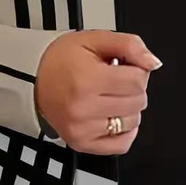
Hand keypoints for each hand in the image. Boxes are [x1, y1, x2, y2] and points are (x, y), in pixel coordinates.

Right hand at [35, 31, 161, 154]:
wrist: (32, 78)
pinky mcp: (81, 143)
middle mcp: (83, 107)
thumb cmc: (62, 59)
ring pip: (132, 122)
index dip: (138, 70)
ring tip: (110, 96)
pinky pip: (121, 145)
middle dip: (133, 88)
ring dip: (129, 108)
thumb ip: (129, 45)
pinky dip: (125, 131)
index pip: (138, 81)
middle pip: (137, 101)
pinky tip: (114, 115)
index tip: (125, 67)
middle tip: (116, 80)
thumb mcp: (95, 39)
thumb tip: (153, 62)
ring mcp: (82, 129)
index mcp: (87, 79)